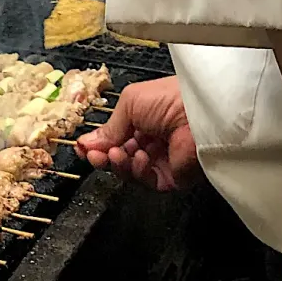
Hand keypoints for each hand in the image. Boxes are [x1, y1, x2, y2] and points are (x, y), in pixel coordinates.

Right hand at [76, 76, 198, 190]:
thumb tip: (87, 142)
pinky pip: (147, 182)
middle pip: (120, 157)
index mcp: (145, 119)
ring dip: (119, 164)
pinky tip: (140, 158)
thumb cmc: (169, 98)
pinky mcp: (172, 178)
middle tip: (94, 154)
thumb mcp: (131, 103)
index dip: (99, 143)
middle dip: (104, 156)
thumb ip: (110, 127)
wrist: (198, 113)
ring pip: (130, 171)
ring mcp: (162, 160)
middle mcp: (153, 140)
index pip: (116, 137)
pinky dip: (138, 172)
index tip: (83, 147)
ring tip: (118, 153)